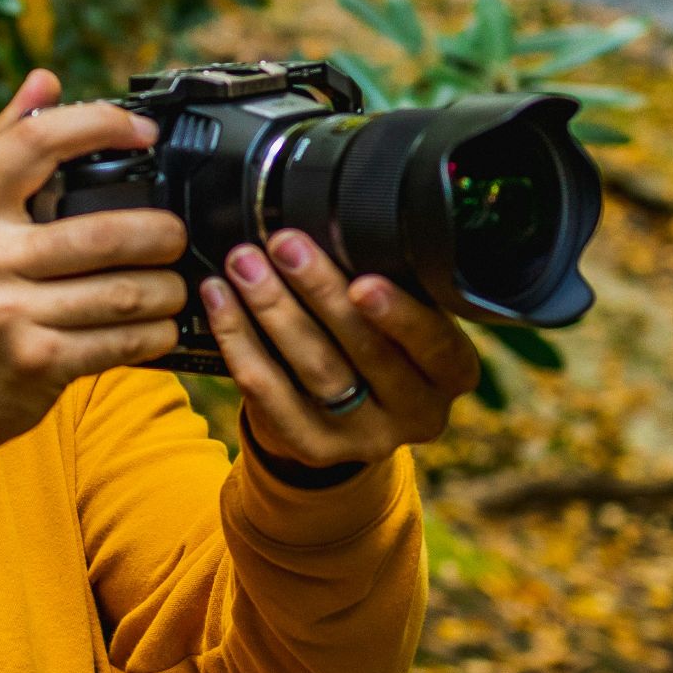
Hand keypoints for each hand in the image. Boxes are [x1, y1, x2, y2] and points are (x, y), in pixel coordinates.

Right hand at [0, 69, 188, 491]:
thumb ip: (2, 150)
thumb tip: (46, 79)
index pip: (36, 141)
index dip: (101, 125)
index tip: (145, 132)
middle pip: (107, 230)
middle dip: (162, 233)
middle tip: (175, 236)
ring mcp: (7, 315)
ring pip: (127, 291)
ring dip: (168, 289)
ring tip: (173, 285)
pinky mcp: (35, 364)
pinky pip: (123, 341)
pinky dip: (156, 334)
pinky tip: (158, 327)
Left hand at [199, 229, 480, 468]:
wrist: (347, 418)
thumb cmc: (378, 343)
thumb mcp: (401, 318)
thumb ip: (385, 286)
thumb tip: (336, 222)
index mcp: (451, 371)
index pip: (433, 344)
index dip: (398, 315)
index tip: (362, 281)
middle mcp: (418, 413)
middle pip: (365, 351)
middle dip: (319, 292)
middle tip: (285, 245)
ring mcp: (365, 438)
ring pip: (314, 370)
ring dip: (273, 309)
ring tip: (244, 264)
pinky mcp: (314, 449)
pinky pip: (268, 394)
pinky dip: (240, 341)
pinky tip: (221, 301)